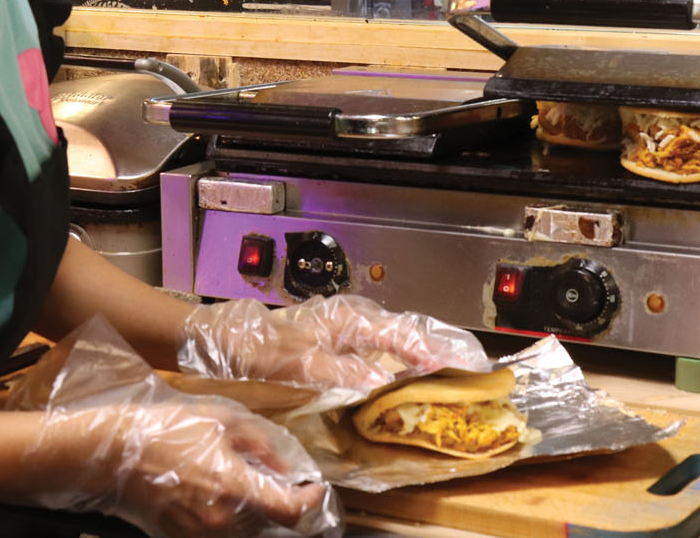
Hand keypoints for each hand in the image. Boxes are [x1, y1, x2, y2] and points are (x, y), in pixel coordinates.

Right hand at [37, 397, 334, 537]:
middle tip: (284, 481)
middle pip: (270, 526)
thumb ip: (261, 445)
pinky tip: (228, 497)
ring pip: (248, 534)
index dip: (308, 501)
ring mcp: (200, 535)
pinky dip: (235, 522)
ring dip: (260, 515)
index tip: (314, 487)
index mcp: (233, 488)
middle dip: (283, 505)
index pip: (288, 511)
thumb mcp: (224, 421)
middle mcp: (220, 521)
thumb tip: (284, 467)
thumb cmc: (172, 431)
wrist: (119, 456)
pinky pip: (223, 536)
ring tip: (254, 486)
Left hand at [179, 293, 487, 391]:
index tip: (459, 362)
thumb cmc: (263, 349)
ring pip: (395, 338)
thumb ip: (342, 371)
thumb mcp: (300, 365)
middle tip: (469, 363)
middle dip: (437, 346)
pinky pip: (380, 346)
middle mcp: (353, 319)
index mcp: (349, 320)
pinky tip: (407, 372)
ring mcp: (347, 327)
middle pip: (405, 331)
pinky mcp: (339, 339)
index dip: (431, 349)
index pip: (401, 334)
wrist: (230, 340)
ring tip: (448, 367)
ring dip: (421, 352)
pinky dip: (400, 357)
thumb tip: (380, 381)